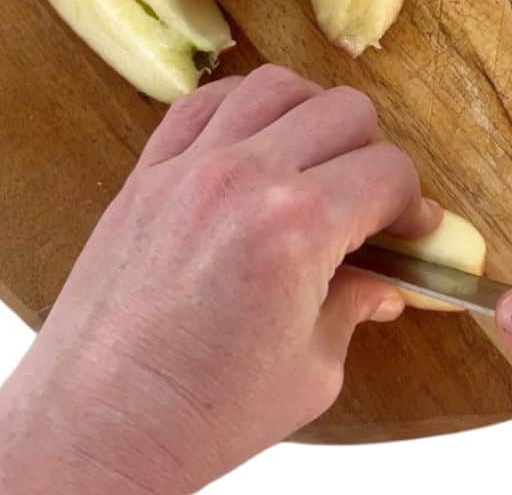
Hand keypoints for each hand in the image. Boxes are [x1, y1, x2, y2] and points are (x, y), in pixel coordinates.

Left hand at [0, 65, 440, 493]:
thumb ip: (354, 307)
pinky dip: (239, 107)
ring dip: (308, 117)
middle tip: (362, 202)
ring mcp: (190, 164)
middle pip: (344, 109)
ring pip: (277, 86)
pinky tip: (249, 145)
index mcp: (298, 225)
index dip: (412, 202)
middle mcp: (245, 176)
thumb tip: (384, 282)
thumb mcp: (311, 370)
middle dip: (370, 153)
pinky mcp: (147, 170)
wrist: (99, 424)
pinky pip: (203, 100)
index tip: (409, 229)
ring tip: (308, 164)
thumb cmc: (203, 412)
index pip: (389, 171)